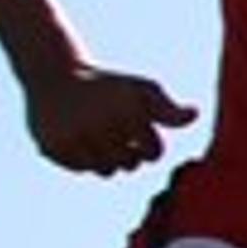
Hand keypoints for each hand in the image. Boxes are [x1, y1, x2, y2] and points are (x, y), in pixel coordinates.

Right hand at [26, 65, 197, 176]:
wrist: (55, 76)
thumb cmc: (109, 86)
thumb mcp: (142, 90)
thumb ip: (168, 110)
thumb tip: (195, 114)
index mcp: (128, 109)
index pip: (154, 153)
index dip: (149, 145)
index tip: (138, 130)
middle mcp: (100, 123)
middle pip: (130, 165)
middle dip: (128, 152)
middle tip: (114, 131)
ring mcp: (74, 137)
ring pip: (105, 171)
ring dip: (107, 158)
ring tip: (98, 135)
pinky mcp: (51, 146)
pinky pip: (79, 169)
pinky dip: (82, 158)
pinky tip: (77, 137)